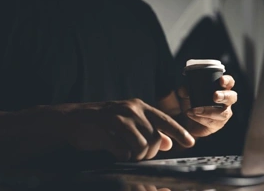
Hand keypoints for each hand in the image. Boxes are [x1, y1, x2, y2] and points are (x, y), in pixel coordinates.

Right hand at [61, 99, 194, 160]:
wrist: (72, 119)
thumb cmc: (103, 122)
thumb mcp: (129, 123)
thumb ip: (150, 131)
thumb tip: (169, 143)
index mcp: (139, 106)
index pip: (165, 120)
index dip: (179, 132)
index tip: (190, 143)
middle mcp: (131, 110)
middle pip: (154, 138)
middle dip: (150, 152)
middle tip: (138, 155)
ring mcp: (118, 118)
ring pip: (141, 146)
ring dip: (136, 156)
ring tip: (127, 154)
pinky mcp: (106, 130)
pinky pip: (124, 151)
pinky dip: (122, 156)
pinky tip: (116, 152)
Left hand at [179, 75, 236, 136]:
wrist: (184, 122)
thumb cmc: (189, 103)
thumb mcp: (184, 95)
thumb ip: (184, 90)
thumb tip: (185, 89)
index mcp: (220, 89)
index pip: (229, 83)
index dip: (228, 81)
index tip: (221, 80)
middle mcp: (225, 101)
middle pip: (232, 97)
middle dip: (225, 96)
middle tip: (215, 96)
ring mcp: (223, 114)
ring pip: (224, 113)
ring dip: (209, 111)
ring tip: (195, 110)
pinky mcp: (217, 125)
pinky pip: (213, 122)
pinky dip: (201, 119)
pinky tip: (192, 115)